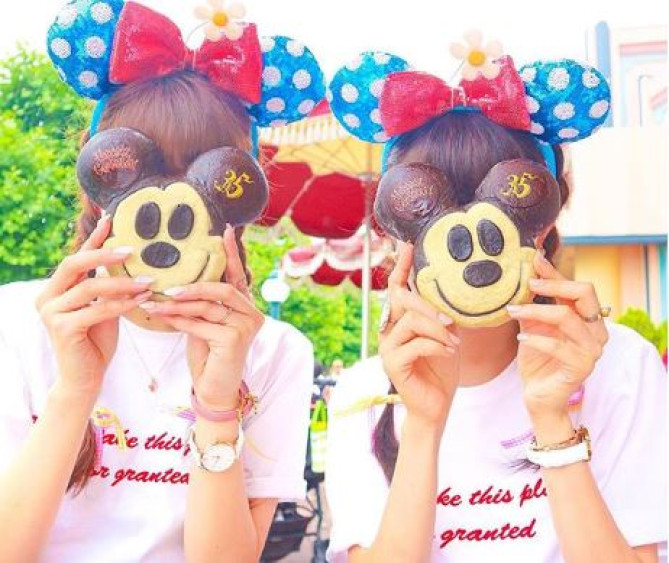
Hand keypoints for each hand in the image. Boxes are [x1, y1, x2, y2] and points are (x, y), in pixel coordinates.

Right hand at [35, 215, 152, 397]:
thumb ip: (106, 285)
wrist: (86, 377)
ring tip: (148, 279)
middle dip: (104, 253)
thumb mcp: (103, 306)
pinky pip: (98, 309)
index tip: (111, 219)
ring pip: (90, 287)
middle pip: (74, 264)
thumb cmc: (96, 340)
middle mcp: (46, 297)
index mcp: (54, 288)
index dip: (94, 238)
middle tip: (132, 249)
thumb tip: (125, 257)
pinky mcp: (62, 328)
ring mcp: (51, 312)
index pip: (76, 257)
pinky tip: (142, 299)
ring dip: (122, 282)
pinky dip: (122, 303)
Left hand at [145, 226, 263, 410]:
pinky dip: (180, 320)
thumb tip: (175, 282)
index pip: (237, 275)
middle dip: (194, 286)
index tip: (223, 230)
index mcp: (245, 306)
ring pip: (209, 306)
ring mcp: (246, 327)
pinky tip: (163, 316)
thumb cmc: (208, 355)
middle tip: (167, 287)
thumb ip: (199, 303)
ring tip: (157, 301)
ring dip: (180, 304)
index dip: (231, 253)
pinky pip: (202, 324)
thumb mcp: (203, 323)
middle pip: (223, 289)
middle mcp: (252, 314)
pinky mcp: (235, 340)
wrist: (214, 390)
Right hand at [378, 243, 459, 428]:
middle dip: (429, 305)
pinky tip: (449, 352)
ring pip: (411, 322)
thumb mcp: (448, 335)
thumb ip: (445, 315)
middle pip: (402, 301)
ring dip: (437, 329)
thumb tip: (460, 292)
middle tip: (451, 318)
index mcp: (400, 321)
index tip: (407, 245)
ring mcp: (388, 347)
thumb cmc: (441, 369)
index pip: (397, 288)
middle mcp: (389, 330)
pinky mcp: (393, 363)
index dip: (401, 267)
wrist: (436, 405)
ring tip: (454, 340)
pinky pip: (415, 344)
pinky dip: (436, 345)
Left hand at [507, 253, 607, 425]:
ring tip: (512, 310)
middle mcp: (596, 331)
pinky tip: (521, 336)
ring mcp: (592, 349)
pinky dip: (535, 337)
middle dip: (554, 283)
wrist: (539, 394)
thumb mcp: (533, 325)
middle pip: (584, 293)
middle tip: (528, 282)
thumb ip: (532, 303)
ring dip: (536, 310)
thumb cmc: (537, 358)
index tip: (533, 259)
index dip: (555, 271)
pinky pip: (557, 345)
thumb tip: (522, 275)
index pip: (577, 287)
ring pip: (566, 317)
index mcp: (588, 318)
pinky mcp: (581, 367)